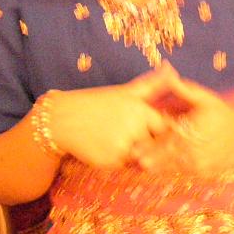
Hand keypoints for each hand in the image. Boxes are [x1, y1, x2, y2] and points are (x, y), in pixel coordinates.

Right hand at [49, 63, 179, 170]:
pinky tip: (101, 144)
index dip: (152, 126)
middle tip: (118, 129)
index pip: (162, 126)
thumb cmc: (97, 103)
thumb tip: (171, 68)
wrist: (62, 119)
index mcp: (140, 109)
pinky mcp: (111, 162)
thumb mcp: (125, 92)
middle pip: (152, 143)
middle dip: (141, 140)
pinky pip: (123, 166)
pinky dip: (116, 159)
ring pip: (138, 156)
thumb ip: (152, 84)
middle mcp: (134, 128)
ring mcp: (123, 147)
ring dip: (129, 151)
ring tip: (109, 136)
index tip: (139, 123)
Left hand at [134, 76, 233, 176]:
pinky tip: (158, 168)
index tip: (138, 144)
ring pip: (176, 166)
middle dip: (153, 157)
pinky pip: (185, 171)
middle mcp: (200, 149)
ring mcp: (203, 163)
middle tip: (136, 158)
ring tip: (142, 165)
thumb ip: (185, 90)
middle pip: (172, 155)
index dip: (155, 142)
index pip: (173, 137)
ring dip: (159, 166)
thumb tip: (169, 76)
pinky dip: (171, 169)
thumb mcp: (206, 98)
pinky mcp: (205, 172)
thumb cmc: (223, 113)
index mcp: (198, 129)